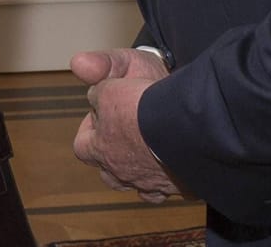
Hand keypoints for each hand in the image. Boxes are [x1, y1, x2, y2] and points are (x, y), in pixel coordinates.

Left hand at [70, 48, 181, 203]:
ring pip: (138, 184)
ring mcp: (151, 183)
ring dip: (139, 170)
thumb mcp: (110, 83)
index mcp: (101, 149)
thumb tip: (93, 94)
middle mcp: (123, 172)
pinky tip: (173, 163)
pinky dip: (168, 178)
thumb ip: (97, 87)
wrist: (188, 129)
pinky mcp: (180, 186)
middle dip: (113, 154)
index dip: (89, 128)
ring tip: (147, 150)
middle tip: (125, 132)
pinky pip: (169, 188)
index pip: (82, 146)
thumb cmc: (144, 109)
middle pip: (109, 172)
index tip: (101, 113)